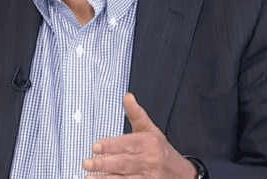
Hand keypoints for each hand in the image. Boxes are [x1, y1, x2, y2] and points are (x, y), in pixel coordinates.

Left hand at [82, 93, 196, 178]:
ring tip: (88, 177)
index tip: (95, 146)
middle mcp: (150, 160)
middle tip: (86, 163)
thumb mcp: (150, 129)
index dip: (111, 145)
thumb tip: (127, 96)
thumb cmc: (160, 148)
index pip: (128, 144)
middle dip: (104, 163)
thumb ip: (136, 114)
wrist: (181, 173)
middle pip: (124, 162)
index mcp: (149, 143)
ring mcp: (149, 177)